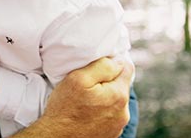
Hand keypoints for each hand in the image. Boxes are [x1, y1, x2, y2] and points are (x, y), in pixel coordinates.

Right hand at [13, 57, 132, 137]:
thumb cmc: (65, 108)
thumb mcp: (79, 78)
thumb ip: (103, 66)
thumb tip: (118, 60)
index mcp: (119, 95)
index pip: (126, 67)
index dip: (111, 63)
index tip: (96, 66)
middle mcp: (123, 112)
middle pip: (120, 85)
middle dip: (107, 80)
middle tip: (87, 83)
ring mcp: (118, 125)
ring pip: (115, 100)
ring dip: (104, 95)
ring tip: (85, 98)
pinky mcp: (111, 133)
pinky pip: (110, 114)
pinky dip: (101, 109)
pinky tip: (87, 111)